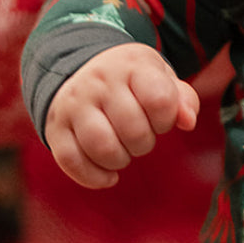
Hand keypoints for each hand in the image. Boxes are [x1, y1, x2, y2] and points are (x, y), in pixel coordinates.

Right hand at [44, 42, 199, 188]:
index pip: (160, 100)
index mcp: (131, 65)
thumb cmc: (130, 80)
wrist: (79, 68)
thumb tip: (188, 122)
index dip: (166, 119)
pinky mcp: (55, 127)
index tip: (160, 118)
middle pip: (133, 130)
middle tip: (140, 136)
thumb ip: (181, 98)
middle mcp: (99, 82)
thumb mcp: (159, 76)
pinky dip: (94, 177)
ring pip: (102, 148)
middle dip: (144, 143)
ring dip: (120, 161)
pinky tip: (107, 174)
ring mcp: (74, 104)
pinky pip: (71, 162)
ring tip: (123, 153)